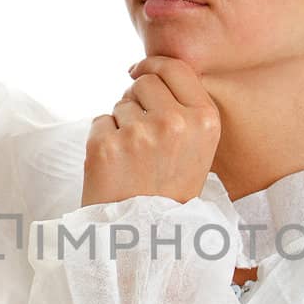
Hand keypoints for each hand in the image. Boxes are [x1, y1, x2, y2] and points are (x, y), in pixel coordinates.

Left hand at [80, 56, 222, 206]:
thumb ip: (184, 109)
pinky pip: (99, 122)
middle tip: (141, 137)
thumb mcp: (198, 148)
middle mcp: (175, 122)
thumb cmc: (170, 192)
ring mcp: (139, 134)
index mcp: (205, 120)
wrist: (146, 238)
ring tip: (132, 160)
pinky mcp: (106, 146)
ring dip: (121, 124)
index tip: (138, 71)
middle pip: (144, 82)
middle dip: (137, 100)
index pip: (175, 68)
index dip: (153, 65)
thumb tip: (147, 71)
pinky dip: (102, 140)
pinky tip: (116, 166)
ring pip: (120, 104)